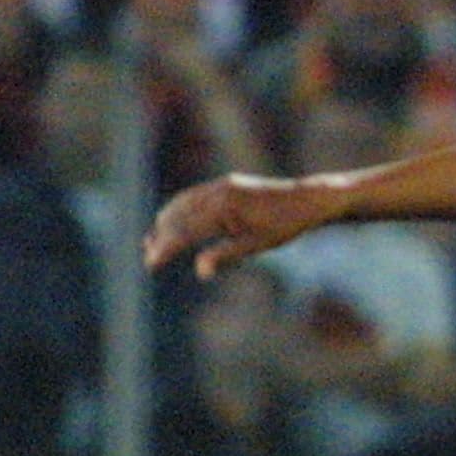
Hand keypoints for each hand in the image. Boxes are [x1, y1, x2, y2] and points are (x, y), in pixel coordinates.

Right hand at [144, 173, 338, 278]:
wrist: (307, 199)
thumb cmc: (285, 225)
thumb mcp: (258, 244)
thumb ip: (226, 255)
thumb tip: (200, 271)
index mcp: (223, 207)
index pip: (185, 231)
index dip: (166, 248)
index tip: (151, 264)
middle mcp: (217, 192)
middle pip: (178, 216)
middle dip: (162, 238)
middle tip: (148, 259)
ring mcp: (220, 185)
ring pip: (182, 203)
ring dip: (166, 222)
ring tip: (153, 241)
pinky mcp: (225, 184)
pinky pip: (194, 196)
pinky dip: (179, 210)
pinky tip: (175, 221)